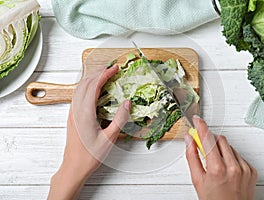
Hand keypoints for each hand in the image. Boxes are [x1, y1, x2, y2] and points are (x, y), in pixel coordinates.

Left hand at [48, 65, 130, 199]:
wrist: (73, 167)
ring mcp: (72, 113)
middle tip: (110, 68)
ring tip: (102, 75)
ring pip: (80, 88)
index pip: (94, 86)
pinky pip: (78, 96)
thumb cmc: (90, 156)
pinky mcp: (72, 117)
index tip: (114, 68)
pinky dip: (86, 87)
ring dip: (91, 79)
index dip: (105, 75)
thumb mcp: (109, 138)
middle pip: (85, 84)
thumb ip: (119, 119)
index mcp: (85, 113)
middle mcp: (76, 110)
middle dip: (98, 73)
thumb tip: (127, 103)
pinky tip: (93, 90)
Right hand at [185, 116, 256, 199]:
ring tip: (216, 165)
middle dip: (211, 140)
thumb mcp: (197, 180)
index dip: (201, 126)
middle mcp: (233, 166)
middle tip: (204, 147)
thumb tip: (189, 140)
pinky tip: (227, 169)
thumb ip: (192, 157)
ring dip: (221, 150)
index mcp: (217, 168)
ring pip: (230, 147)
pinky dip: (231, 157)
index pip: (207, 139)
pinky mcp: (252, 171)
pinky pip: (239, 155)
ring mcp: (244, 168)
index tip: (197, 119)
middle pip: (220, 139)